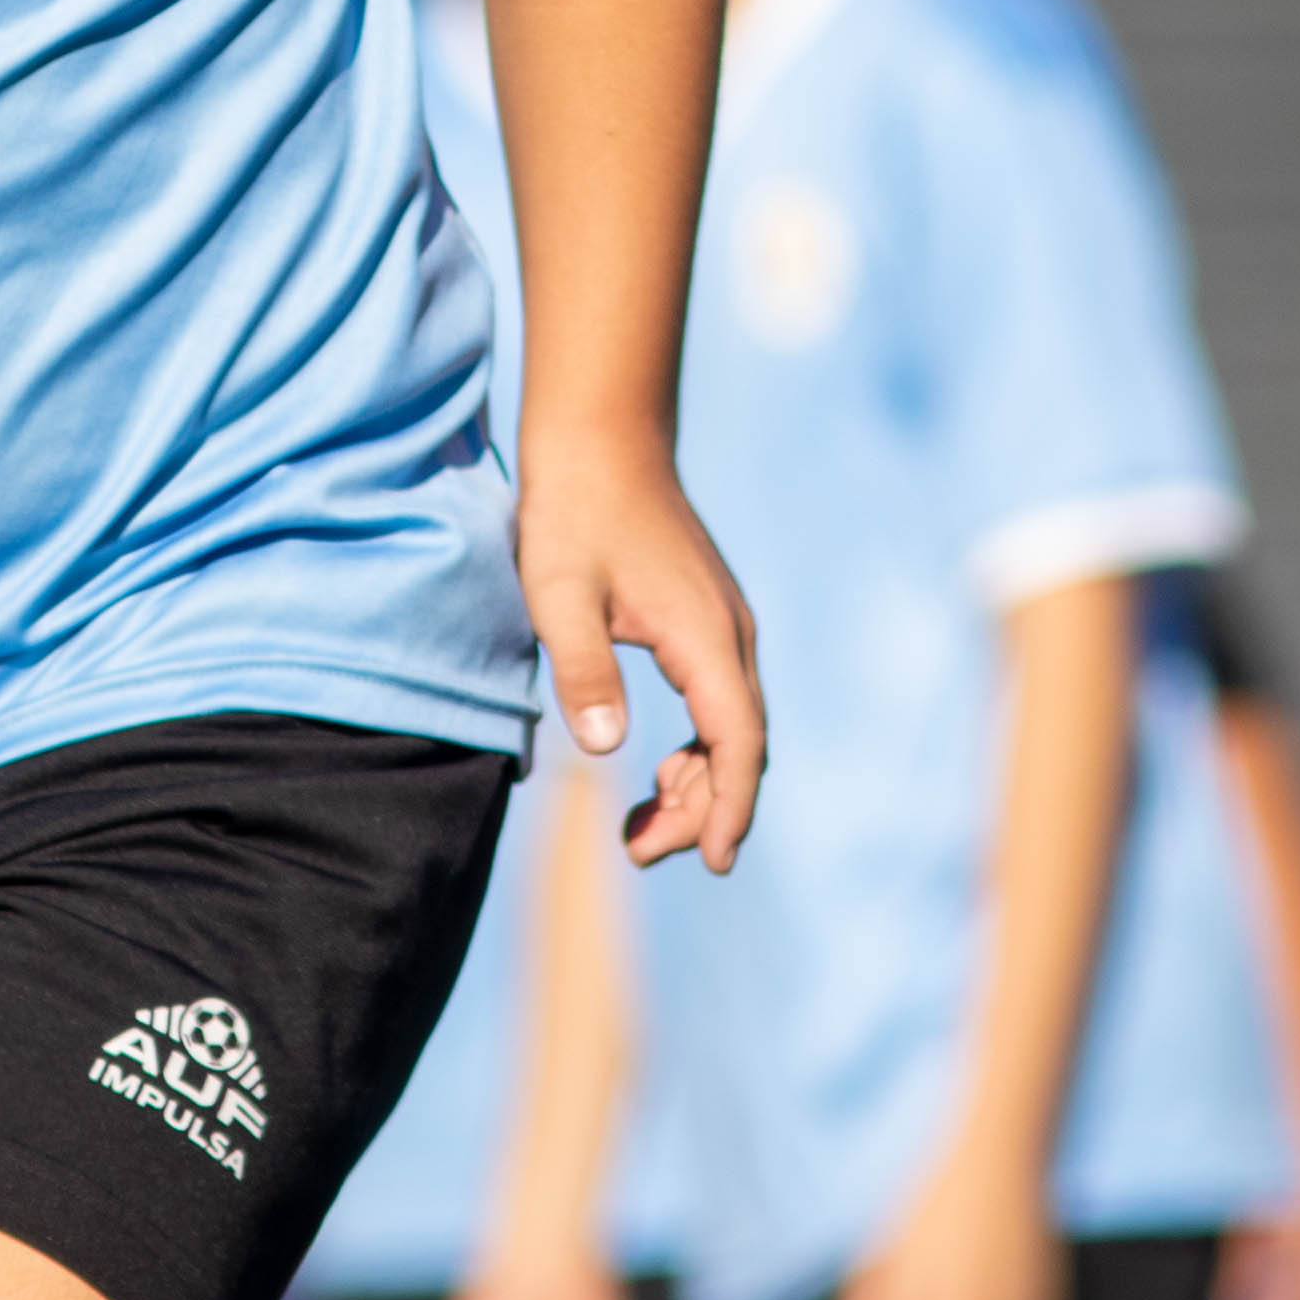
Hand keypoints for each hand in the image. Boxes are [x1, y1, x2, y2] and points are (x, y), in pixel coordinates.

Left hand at [515, 428, 760, 872]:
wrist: (601, 437)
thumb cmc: (572, 512)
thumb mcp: (558, 593)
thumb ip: (582, 669)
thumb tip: (605, 750)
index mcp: (704, 637)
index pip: (737, 744)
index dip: (728, 809)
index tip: (711, 863)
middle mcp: (730, 636)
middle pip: (741, 747)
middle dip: (703, 811)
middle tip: (639, 852)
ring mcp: (724, 627)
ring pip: (733, 729)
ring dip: (698, 784)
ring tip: (637, 829)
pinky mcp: (706, 621)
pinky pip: (718, 704)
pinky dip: (697, 749)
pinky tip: (656, 772)